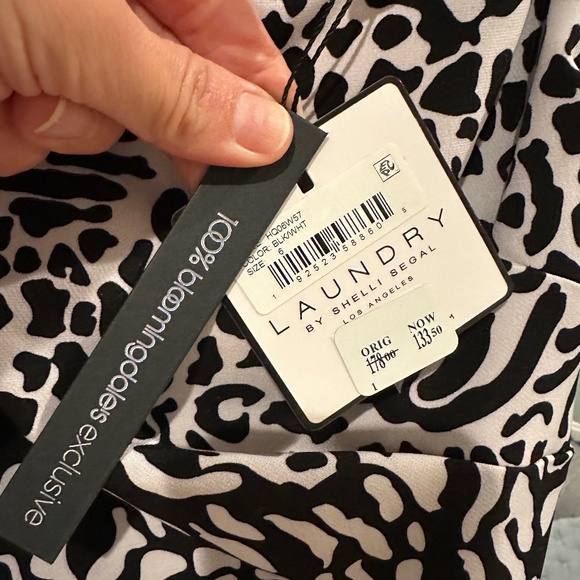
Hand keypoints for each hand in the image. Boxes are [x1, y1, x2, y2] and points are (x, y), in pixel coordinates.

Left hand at [0, 0, 293, 180]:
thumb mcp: (79, 23)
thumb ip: (175, 88)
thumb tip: (262, 134)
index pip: (230, 33)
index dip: (258, 92)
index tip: (277, 151)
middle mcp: (102, 15)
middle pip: (173, 90)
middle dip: (148, 114)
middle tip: (164, 143)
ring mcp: (60, 58)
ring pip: (107, 124)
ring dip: (67, 122)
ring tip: (18, 85)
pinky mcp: (22, 98)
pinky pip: (53, 139)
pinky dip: (22, 138)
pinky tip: (0, 106)